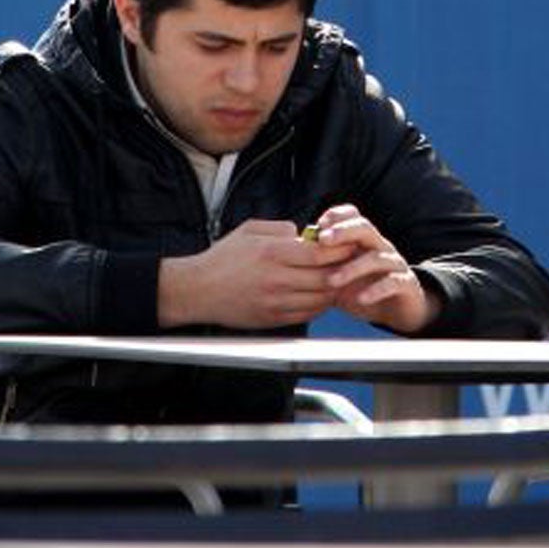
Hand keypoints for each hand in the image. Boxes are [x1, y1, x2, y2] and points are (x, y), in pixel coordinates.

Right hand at [157, 220, 351, 329]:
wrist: (197, 290)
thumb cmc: (222, 259)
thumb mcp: (249, 231)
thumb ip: (279, 228)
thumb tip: (304, 233)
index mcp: (271, 252)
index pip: (319, 253)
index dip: (339, 250)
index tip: (348, 245)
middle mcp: (276, 279)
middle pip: (326, 277)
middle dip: (343, 270)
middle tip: (351, 264)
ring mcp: (275, 302)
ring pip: (320, 299)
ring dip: (333, 290)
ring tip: (338, 279)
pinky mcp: (273, 319)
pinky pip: (307, 314)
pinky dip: (319, 305)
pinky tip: (319, 295)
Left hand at [311, 204, 438, 333]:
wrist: (398, 309)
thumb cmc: (363, 288)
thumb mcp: (339, 274)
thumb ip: (322, 264)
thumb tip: (294, 253)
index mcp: (363, 240)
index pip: (354, 216)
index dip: (338, 216)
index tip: (319, 224)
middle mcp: (380, 246)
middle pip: (365, 228)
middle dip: (344, 231)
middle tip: (323, 240)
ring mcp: (394, 264)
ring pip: (377, 257)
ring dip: (353, 268)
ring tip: (332, 281)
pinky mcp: (405, 284)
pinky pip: (393, 282)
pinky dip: (376, 290)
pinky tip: (360, 298)